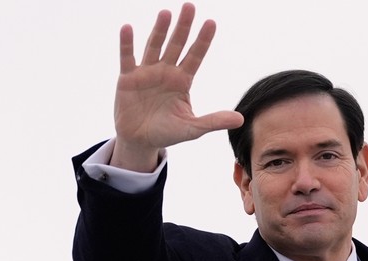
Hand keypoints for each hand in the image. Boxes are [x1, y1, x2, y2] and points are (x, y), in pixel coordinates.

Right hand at [110, 3, 244, 171]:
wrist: (140, 140)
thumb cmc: (168, 132)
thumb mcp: (193, 128)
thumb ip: (214, 121)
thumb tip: (241, 119)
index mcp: (183, 80)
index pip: (195, 56)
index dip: (203, 40)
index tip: (211, 23)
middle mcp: (166, 71)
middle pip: (177, 45)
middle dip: (183, 27)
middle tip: (190, 7)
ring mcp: (146, 72)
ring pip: (154, 46)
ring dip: (160, 30)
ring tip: (166, 13)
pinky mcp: (127, 78)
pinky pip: (127, 58)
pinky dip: (127, 44)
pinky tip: (127, 29)